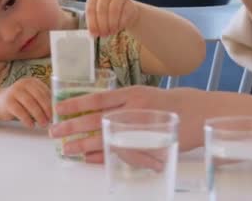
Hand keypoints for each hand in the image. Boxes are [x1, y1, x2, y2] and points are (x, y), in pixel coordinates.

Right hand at [0, 77, 51, 127]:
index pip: (45, 91)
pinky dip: (27, 119)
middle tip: (50, 120)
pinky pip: (19, 111)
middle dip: (46, 109)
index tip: (57, 113)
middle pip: (38, 96)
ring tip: (43, 124)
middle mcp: (23, 84)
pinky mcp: (7, 101)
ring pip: (30, 103)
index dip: (52, 103)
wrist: (0, 102)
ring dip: (38, 115)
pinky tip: (31, 125)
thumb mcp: (32, 97)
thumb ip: (42, 101)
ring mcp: (14, 91)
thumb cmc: (20, 101)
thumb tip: (56, 112)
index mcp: (32, 82)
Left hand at [49, 86, 205, 162]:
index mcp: (131, 94)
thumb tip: (92, 108)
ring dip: (83, 145)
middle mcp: (133, 110)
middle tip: (53, 131)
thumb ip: (120, 101)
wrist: (197, 112)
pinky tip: (88, 158)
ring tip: (66, 149)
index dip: (76, 103)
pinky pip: (119, 153)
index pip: (97, 98)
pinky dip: (102, 156)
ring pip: (104, 138)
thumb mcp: (142, 93)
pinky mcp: (147, 147)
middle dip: (72, 126)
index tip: (57, 108)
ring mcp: (140, 130)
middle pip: (95, 119)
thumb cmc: (166, 102)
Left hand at [85, 0, 138, 36]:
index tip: (94, 34)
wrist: (126, 12)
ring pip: (113, 11)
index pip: (90, 9)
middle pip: (101, 10)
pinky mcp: (129, 2)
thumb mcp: (98, 17)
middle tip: (103, 35)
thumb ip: (94, 24)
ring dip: (112, 25)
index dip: (92, 24)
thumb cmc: (108, 15)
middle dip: (102, 25)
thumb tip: (92, 34)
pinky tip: (118, 28)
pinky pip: (124, 14)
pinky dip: (120, 24)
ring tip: (111, 32)